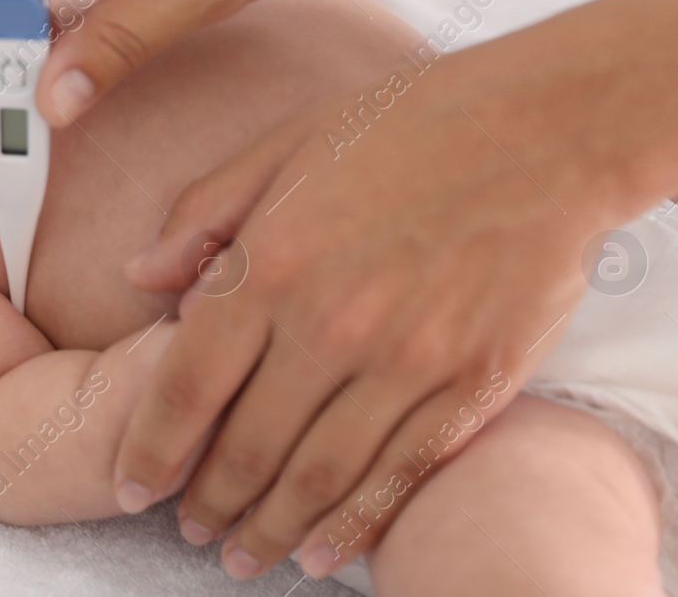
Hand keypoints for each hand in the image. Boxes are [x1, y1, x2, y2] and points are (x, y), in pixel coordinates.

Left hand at [113, 32, 633, 579]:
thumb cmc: (405, 124)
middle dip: (207, 501)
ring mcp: (407, 363)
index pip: (187, 386)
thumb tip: (138, 278)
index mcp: (272, 263)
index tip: (133, 485)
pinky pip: (398, 476)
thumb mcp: (282, 146)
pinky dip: (353, 526)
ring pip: (318, 476)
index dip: (152, 448)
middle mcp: (331, 325)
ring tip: (241, 556)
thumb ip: (201, 216)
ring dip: (269, 528)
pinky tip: (320, 553)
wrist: (545, 130)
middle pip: (247, 447)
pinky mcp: (472, 387)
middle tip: (187, 529)